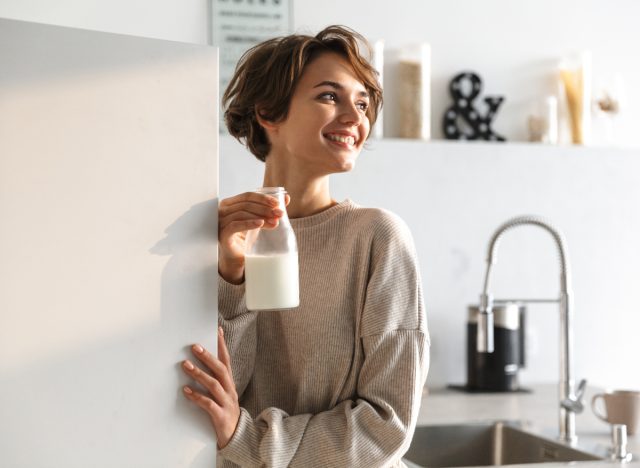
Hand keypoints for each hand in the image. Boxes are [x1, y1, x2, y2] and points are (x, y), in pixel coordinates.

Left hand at [182, 327, 239, 448]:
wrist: (238, 438)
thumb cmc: (225, 413)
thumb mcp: (221, 395)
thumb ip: (213, 381)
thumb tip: (196, 364)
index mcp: (229, 384)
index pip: (226, 360)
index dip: (222, 345)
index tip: (216, 330)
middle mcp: (230, 390)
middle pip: (221, 369)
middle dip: (208, 357)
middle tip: (194, 346)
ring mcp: (227, 403)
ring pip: (214, 385)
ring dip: (199, 374)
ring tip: (186, 365)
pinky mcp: (221, 416)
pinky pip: (208, 404)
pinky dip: (196, 397)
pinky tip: (186, 391)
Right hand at [218, 191, 289, 283]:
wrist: (238, 258)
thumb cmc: (246, 238)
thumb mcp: (260, 220)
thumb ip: (270, 209)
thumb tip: (287, 198)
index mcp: (231, 204)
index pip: (247, 196)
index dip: (263, 198)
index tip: (278, 203)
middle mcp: (223, 210)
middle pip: (246, 204)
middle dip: (265, 208)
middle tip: (279, 214)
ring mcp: (221, 222)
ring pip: (242, 213)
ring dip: (260, 216)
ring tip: (274, 222)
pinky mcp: (222, 234)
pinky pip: (235, 225)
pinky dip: (248, 223)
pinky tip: (260, 224)